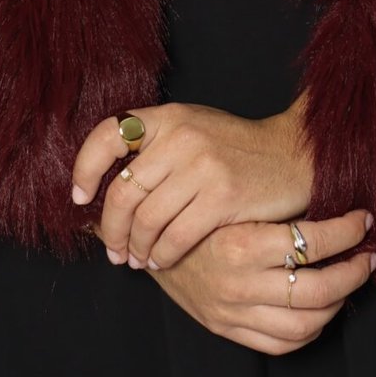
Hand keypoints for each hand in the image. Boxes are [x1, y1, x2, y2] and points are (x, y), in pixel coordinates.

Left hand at [72, 94, 316, 271]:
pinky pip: (176, 236)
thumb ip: (154, 148)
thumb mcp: (193, 130)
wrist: (295, 155)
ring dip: (136, 247)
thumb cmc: (237, 149)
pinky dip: (163, 254)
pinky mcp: (223, 197)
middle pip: (122, 191)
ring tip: (136, 258)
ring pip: (147, 219)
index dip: (84, 169)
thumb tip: (103, 185)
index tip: (80, 197)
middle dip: (111, 229)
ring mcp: (203, 166)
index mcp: (168, 118)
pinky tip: (162, 259)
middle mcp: (182, 137)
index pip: (108, 136)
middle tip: (113, 249)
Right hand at [146, 210, 375, 354]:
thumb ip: (277, 207)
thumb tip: (335, 197)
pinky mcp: (227, 330)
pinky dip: (310, 330)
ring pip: (306, 323)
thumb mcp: (233, 200)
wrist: (147, 242)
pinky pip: (281, 344)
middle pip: (318, 291)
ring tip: (348, 282)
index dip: (348, 231)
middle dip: (354, 273)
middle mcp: (238, 284)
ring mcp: (233, 313)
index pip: (313, 243)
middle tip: (368, 256)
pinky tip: (320, 308)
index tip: (362, 219)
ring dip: (338, 303)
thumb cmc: (196, 212)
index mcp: (241, 244)